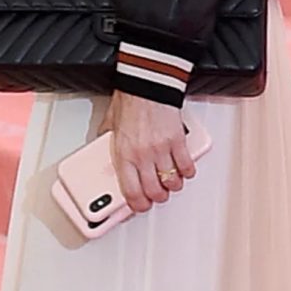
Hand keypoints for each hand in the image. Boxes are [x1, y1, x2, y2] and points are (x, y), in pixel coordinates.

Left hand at [106, 91, 197, 213]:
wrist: (148, 84)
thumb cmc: (130, 101)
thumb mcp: (110, 125)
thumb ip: (108, 142)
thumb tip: (103, 153)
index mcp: (124, 154)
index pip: (131, 192)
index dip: (138, 205)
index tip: (141, 206)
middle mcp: (143, 155)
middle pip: (155, 191)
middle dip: (158, 198)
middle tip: (158, 195)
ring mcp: (162, 149)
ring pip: (172, 182)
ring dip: (173, 186)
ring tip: (171, 182)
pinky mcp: (178, 141)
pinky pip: (186, 166)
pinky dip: (187, 172)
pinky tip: (184, 170)